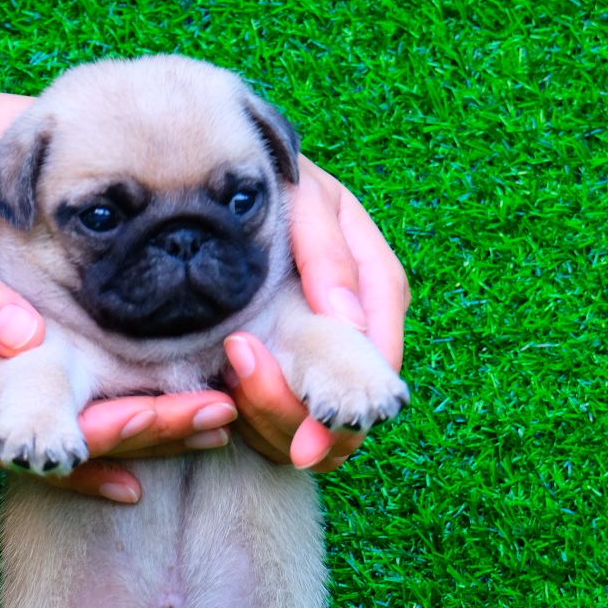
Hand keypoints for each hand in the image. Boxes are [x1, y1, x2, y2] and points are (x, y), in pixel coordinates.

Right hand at [0, 192, 231, 501]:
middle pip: (57, 449)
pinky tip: (136, 449)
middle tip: (221, 421)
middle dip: (142, 437)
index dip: (111, 433)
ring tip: (207, 427)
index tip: (178, 416)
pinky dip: (86, 441)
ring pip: (50, 447)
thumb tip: (29, 338)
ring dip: (125, 441)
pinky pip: (32, 431)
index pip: (38, 427)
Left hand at [227, 160, 409, 472]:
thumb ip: (327, 252)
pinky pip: (282, 424)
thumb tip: (351, 325)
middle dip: (306, 412)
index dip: (363, 390)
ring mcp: (320, 353)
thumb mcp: (305, 198)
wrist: (224, 186)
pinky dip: (255, 422)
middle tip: (247, 387)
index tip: (326, 419)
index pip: (383, 346)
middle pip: (353, 402)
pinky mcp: (283, 373)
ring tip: (228, 377)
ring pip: (319, 424)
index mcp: (373, 281)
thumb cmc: (271, 182)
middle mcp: (356, 325)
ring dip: (274, 419)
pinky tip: (226, 395)